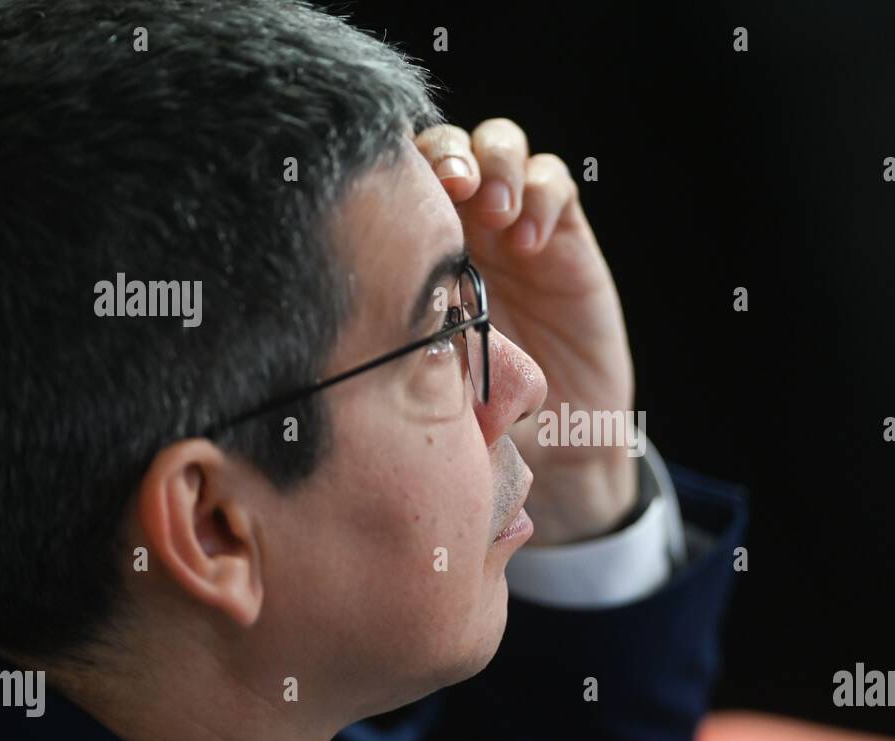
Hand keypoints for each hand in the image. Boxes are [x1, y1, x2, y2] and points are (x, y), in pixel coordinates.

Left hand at [414, 118, 638, 545]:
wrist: (556, 443)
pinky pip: (554, 181)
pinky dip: (541, 194)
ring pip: (501, 145)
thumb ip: (398, 331)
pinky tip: (529, 240)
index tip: (394, 197)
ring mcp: (515, 223)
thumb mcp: (424, 369)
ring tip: (496, 213)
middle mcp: (466, 224)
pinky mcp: (564, 235)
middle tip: (451, 188)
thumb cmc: (478, 412)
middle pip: (447, 145)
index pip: (400, 178)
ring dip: (496, 164)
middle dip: (448, 155)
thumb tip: (330, 310)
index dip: (396, 169)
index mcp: (420, 249)